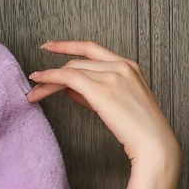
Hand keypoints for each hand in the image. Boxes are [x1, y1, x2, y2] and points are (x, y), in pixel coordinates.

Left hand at [26, 39, 180, 167]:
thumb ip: (95, 92)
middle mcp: (120, 66)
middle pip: (77, 63)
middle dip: (54, 72)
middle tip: (36, 81)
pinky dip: (50, 78)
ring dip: (48, 80)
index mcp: (129, 65)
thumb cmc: (138, 129)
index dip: (69, 45)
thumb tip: (69, 88)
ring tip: (34, 91)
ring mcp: (112, 75)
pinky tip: (38, 83)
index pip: (92, 49)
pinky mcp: (101, 89)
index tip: (51, 46)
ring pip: (70, 70)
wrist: (154, 143)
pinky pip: (68, 77)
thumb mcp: (119, 102)